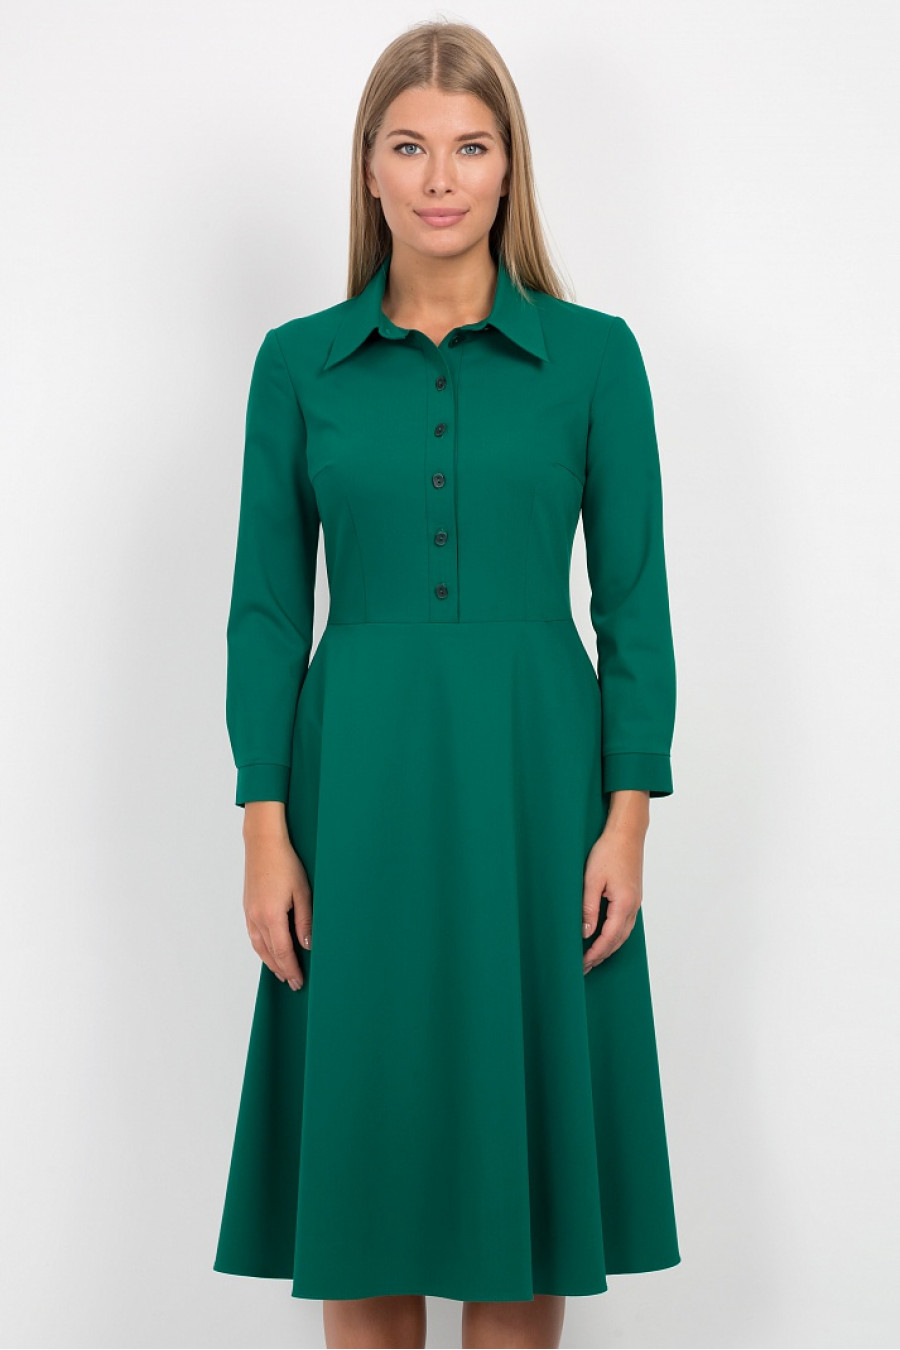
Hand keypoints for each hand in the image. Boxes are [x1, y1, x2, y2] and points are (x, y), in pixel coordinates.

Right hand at [241, 803, 311, 990]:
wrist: (263, 843)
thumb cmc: (286, 863)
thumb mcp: (303, 892)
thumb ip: (305, 921)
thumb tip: (307, 946)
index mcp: (271, 916)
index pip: (283, 952)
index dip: (292, 969)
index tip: (299, 982)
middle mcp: (256, 918)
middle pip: (269, 953)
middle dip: (282, 970)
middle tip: (294, 983)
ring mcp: (249, 913)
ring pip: (259, 946)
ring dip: (271, 962)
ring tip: (282, 972)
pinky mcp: (247, 907)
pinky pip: (254, 936)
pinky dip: (262, 949)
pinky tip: (269, 951)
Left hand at [582, 796, 647, 972]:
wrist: (627, 834)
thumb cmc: (609, 852)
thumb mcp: (592, 880)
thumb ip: (588, 908)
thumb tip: (585, 933)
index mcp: (624, 904)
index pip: (609, 938)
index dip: (595, 953)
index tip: (582, 963)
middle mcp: (633, 907)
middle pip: (618, 940)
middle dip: (601, 955)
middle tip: (584, 967)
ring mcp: (635, 903)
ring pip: (623, 934)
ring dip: (608, 947)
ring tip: (592, 957)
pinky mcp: (632, 897)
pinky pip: (624, 924)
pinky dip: (613, 935)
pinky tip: (604, 937)